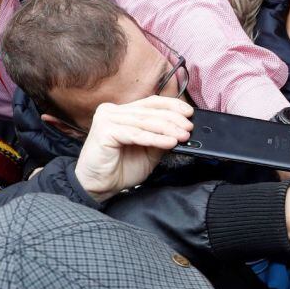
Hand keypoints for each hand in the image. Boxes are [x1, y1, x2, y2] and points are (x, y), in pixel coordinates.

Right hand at [72, 96, 192, 202]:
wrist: (100, 186)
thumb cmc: (121, 168)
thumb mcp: (149, 151)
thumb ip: (161, 137)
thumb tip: (182, 130)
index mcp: (123, 112)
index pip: (151, 102)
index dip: (172, 105)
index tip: (189, 112)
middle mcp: (113, 111)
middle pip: (150, 111)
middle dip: (174, 120)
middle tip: (189, 128)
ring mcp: (107, 119)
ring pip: (145, 122)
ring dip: (168, 129)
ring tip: (183, 136)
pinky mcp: (104, 130)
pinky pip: (136, 134)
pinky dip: (155, 138)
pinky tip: (170, 142)